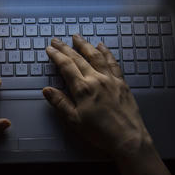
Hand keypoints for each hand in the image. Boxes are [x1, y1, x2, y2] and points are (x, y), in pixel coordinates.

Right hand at [42, 35, 152, 159]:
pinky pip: (112, 62)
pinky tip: (101, 46)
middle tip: (57, 40)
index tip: (50, 49)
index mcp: (83, 89)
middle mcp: (96, 79)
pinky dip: (106, 52)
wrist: (127, 137)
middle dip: (66, 48)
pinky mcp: (121, 82)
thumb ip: (60, 103)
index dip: (56, 56)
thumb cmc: (100, 132)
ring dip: (85, 45)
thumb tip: (46, 90)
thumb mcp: (74, 121)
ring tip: (77, 37)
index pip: (66, 66)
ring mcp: (110, 79)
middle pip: (78, 58)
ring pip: (95, 56)